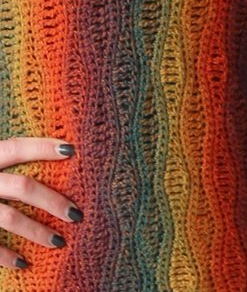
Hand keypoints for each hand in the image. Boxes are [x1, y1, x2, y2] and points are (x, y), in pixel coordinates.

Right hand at [0, 137, 82, 270]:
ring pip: (10, 218)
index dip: (43, 147)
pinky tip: (25, 263)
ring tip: (59, 241)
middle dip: (52, 200)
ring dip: (37, 232)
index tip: (72, 150)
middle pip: (22, 187)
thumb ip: (6, 158)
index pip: (17, 148)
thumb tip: (54, 154)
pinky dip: (7, 257)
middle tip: (76, 214)